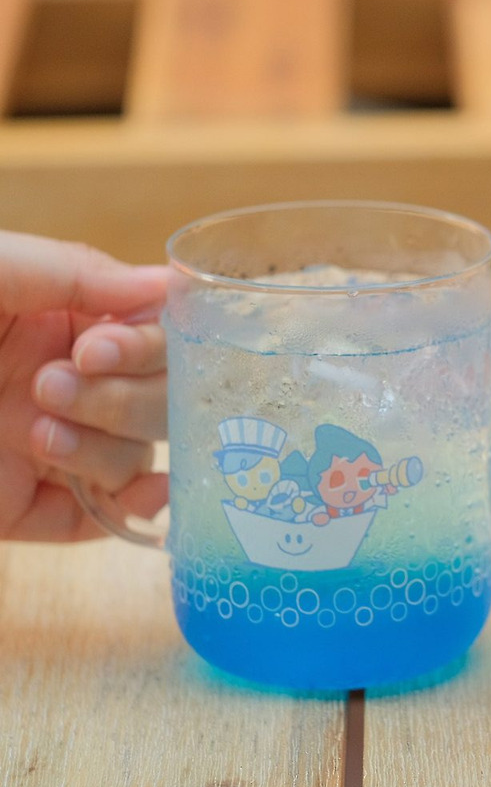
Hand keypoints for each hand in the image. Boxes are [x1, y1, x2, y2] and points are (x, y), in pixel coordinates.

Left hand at [0, 232, 167, 541]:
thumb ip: (73, 271)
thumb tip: (166, 283)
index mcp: (59, 320)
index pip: (151, 334)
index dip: (145, 345)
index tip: (94, 347)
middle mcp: (67, 383)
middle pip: (157, 397)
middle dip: (121, 397)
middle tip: (50, 387)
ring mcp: (52, 446)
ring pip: (137, 454)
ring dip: (104, 445)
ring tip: (34, 434)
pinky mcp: (29, 506)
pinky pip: (105, 515)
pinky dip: (135, 512)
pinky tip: (139, 502)